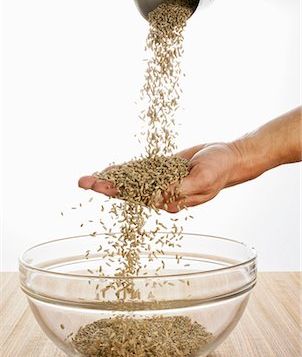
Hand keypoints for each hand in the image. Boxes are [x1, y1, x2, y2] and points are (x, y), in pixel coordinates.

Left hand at [78, 142, 239, 212]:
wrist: (229, 157)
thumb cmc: (219, 170)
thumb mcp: (202, 179)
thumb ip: (179, 189)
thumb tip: (156, 199)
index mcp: (171, 199)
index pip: (139, 197)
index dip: (118, 192)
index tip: (99, 187)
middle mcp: (162, 193)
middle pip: (129, 192)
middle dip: (106, 186)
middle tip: (83, 182)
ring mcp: (161, 181)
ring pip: (132, 182)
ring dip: (111, 179)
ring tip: (88, 178)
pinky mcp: (163, 170)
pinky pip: (141, 170)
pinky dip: (125, 170)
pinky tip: (110, 169)